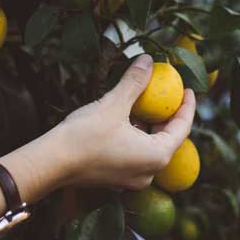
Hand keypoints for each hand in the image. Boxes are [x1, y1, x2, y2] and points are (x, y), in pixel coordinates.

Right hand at [49, 55, 195, 190]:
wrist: (51, 162)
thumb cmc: (85, 134)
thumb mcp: (114, 103)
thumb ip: (135, 82)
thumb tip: (148, 60)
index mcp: (157, 156)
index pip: (182, 128)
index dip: (187, 106)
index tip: (188, 89)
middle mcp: (149, 173)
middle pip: (167, 139)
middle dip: (166, 116)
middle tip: (166, 94)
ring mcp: (131, 180)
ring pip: (149, 148)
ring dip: (148, 127)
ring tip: (143, 104)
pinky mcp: (115, 180)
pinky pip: (134, 156)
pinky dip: (134, 138)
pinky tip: (124, 121)